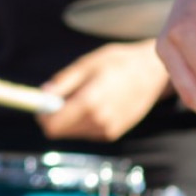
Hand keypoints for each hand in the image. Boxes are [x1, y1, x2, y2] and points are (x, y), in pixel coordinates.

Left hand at [37, 39, 170, 141]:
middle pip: (60, 132)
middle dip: (55, 116)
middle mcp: (98, 121)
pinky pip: (87, 131)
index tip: (42, 103)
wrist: (153, 72)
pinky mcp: (113, 133)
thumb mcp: (88, 63)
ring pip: (73, 132)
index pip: (53, 125)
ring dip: (70, 118)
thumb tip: (42, 95)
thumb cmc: (120, 62)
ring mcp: (107, 129)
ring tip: (85, 95)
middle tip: (61, 97)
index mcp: (89, 102)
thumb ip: (63, 82)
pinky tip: (97, 103)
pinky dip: (84, 121)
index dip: (43, 115)